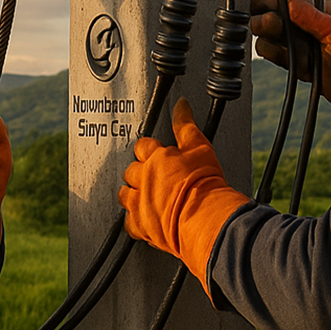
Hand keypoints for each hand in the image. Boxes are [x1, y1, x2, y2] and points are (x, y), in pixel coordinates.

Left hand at [118, 98, 247, 292]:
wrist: (206, 218)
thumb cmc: (205, 184)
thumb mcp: (200, 147)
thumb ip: (186, 125)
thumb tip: (181, 104)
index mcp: (156, 158)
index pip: (143, 146)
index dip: (149, 150)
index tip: (154, 154)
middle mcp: (144, 178)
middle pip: (131, 170)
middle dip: (140, 172)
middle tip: (154, 178)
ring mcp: (140, 202)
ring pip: (125, 194)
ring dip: (133, 194)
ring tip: (147, 197)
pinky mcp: (141, 225)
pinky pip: (129, 222)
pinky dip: (135, 221)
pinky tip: (145, 219)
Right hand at [250, 0, 330, 146]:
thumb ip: (311, 16)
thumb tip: (287, 1)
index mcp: (317, 10)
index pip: (284, 0)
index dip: (272, 4)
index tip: (266, 11)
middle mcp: (304, 24)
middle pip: (271, 16)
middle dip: (266, 21)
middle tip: (271, 28)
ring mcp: (297, 42)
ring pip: (266, 35)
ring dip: (270, 40)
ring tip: (287, 48)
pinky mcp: (292, 60)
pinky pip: (271, 53)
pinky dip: (273, 55)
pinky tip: (287, 59)